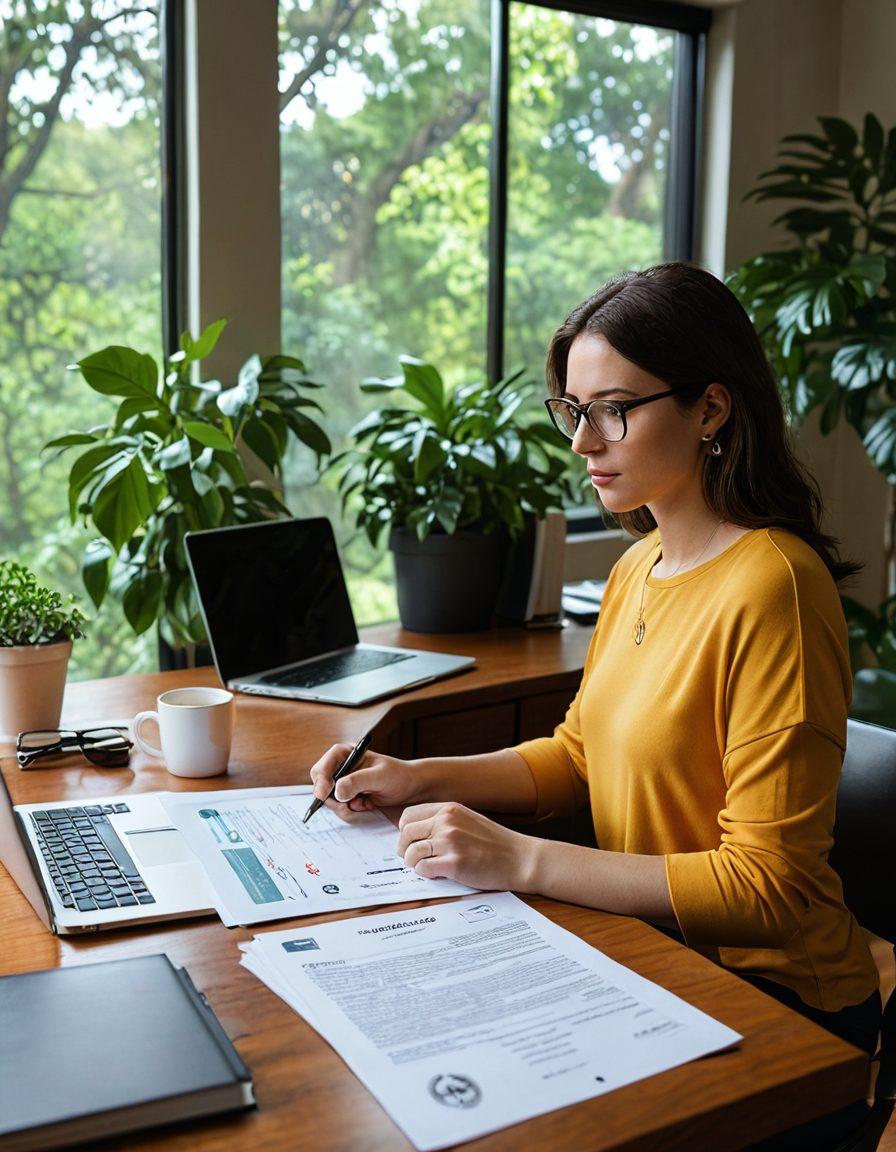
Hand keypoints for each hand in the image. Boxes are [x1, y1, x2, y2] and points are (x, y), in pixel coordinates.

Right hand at [308, 743, 422, 818]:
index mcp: (345, 754)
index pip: (323, 766)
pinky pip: (339, 808)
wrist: (408, 787)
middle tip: (347, 804)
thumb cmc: (397, 775)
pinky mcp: (347, 796)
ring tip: (363, 802)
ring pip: (329, 800)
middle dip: (332, 797)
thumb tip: (337, 792)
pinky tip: (365, 804)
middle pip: (320, 785)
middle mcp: (340, 767)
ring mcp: (342, 783)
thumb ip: (357, 781)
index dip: (321, 780)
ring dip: (344, 806)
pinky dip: (351, 810)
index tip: (325, 794)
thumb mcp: (379, 776)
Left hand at [396, 801, 537, 891]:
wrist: (520, 859)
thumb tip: (415, 834)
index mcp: (449, 809)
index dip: (405, 832)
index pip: (408, 816)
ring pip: (411, 853)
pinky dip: (425, 874)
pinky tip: (438, 874)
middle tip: (413, 859)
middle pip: (406, 834)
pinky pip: (423, 869)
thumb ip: (443, 822)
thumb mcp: (468, 819)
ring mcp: (450, 842)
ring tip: (426, 867)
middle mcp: (447, 822)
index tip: (411, 842)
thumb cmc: (495, 843)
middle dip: (405, 849)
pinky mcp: (454, 863)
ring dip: (414, 864)